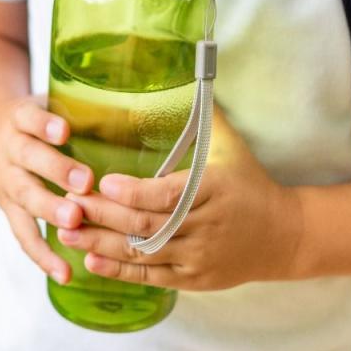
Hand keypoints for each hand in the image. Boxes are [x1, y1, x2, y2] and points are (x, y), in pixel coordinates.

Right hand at [0, 96, 94, 284]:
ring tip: (74, 223)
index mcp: (19, 119)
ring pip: (25, 197)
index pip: (29, 118)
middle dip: (56, 171)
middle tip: (84, 183)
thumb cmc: (39, 122)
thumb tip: (143, 114)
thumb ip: (84, 111)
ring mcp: (7, 182)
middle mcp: (9, 150)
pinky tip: (64, 272)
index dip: (45, 125)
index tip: (65, 132)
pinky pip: (24, 235)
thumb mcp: (52, 104)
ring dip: (50, 211)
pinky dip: (42, 255)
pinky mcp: (10, 211)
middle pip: (28, 159)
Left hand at [56, 109, 303, 289]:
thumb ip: (204, 115)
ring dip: (101, 244)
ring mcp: (198, 256)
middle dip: (103, 215)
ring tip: (65, 232)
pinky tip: (90, 260)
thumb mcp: (231, 147)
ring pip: (142, 252)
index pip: (167, 194)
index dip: (133, 191)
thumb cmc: (250, 183)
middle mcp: (205, 226)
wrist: (284, 236)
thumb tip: (184, 72)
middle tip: (67, 202)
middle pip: (146, 224)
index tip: (103, 182)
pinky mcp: (192, 278)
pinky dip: (119, 270)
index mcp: (213, 190)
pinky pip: (150, 277)